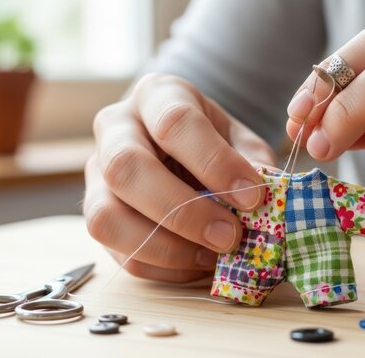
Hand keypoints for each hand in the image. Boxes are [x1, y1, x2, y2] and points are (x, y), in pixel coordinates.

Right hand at [84, 73, 275, 281]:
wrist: (179, 150)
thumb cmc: (213, 142)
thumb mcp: (240, 141)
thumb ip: (253, 163)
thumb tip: (267, 197)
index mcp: (156, 96)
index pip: (174, 122)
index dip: (214, 162)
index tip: (253, 195)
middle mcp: (115, 130)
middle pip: (126, 168)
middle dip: (182, 210)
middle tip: (230, 236)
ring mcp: (97, 175)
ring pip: (106, 217)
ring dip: (166, 247)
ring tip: (214, 255)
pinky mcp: (97, 217)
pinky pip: (120, 253)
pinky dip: (165, 267)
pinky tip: (199, 261)